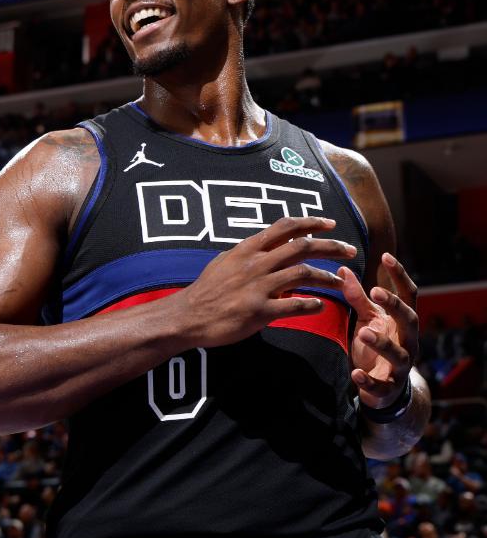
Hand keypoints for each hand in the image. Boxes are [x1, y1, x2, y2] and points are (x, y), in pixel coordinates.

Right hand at [182, 216, 357, 347]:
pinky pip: (294, 306)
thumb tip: (268, 246)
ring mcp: (259, 287)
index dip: (311, 222)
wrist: (189, 315)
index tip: (330, 223)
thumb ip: (250, 253)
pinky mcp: (260, 311)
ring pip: (303, 274)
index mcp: (248, 248)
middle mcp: (256, 263)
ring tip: (342, 282)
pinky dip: (311, 305)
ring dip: (328, 277)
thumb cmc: (207, 289)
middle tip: (350, 250)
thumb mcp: (226, 261)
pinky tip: (320, 305)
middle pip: (302, 247)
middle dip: (331, 247)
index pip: (286, 227)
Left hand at [338, 253, 418, 408]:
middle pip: (409, 319)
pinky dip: (368, 380)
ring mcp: (400, 365)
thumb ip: (358, 296)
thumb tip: (343, 269)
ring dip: (381, 342)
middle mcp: (407, 340)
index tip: (385, 256)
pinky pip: (381, 385)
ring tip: (363, 331)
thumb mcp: (368, 317)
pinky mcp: (388, 387)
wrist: (384, 388)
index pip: (409, 294)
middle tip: (376, 292)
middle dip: (394, 306)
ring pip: (397, 353)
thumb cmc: (376, 342)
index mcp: (403, 320)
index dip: (399, 275)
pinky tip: (355, 373)